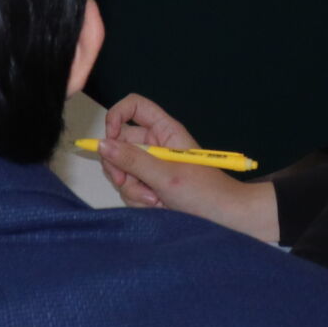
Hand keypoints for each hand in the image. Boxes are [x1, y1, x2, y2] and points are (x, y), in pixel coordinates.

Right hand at [96, 94, 278, 242]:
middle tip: (126, 182)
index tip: (109, 141)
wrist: (224, 219)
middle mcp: (156, 144)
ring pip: (122, 169)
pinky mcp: (151, 185)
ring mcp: (152, 166)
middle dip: (120, 166)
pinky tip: (157, 206)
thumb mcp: (166, 176)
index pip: (134, 107)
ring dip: (132, 188)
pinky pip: (130, 188)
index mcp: (165, 130)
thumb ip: (133, 160)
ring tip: (155, 199)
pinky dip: (138, 199)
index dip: (116, 117)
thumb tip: (103, 145)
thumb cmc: (204, 193)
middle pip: (120, 142)